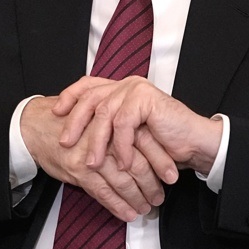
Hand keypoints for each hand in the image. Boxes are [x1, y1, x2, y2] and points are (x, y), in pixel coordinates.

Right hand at [19, 95, 165, 220]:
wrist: (35, 124)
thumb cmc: (67, 121)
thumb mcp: (96, 115)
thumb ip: (118, 129)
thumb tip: (146, 149)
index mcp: (113, 121)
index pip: (145, 142)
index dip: (160, 160)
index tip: (171, 174)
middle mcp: (105, 137)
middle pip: (136, 164)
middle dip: (152, 184)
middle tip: (160, 195)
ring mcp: (91, 155)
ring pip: (122, 181)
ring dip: (136, 198)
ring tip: (146, 207)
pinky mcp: (79, 170)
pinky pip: (103, 192)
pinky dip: (117, 205)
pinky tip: (127, 213)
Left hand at [53, 76, 222, 178]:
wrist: (193, 143)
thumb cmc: (162, 143)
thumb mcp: (126, 136)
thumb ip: (106, 129)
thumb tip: (71, 136)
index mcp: (120, 89)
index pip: (87, 85)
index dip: (70, 97)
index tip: (55, 113)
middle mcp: (126, 84)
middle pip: (90, 97)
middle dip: (75, 122)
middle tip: (64, 143)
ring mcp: (136, 89)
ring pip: (104, 114)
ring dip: (96, 142)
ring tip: (91, 164)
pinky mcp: (145, 99)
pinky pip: (123, 123)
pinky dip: (121, 145)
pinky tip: (122, 162)